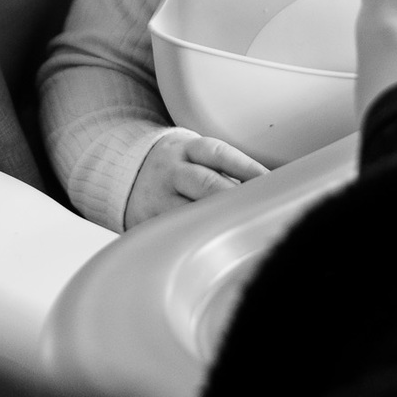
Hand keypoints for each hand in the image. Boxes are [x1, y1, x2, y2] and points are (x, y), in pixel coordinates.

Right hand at [124, 131, 266, 228]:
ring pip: (191, 212)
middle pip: (206, 184)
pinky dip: (198, 238)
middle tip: (260, 209)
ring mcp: (158, 198)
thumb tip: (268, 188)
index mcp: (186, 149)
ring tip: (244, 230)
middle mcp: (171, 171)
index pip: (219, 154)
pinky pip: (176, 232)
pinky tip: (219, 248)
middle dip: (235, 197)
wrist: (127, 174)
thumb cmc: (177, 167)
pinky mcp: (149, 222)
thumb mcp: (194, 155)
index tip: (270, 183)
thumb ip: (224, 168)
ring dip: (219, 221)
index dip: (247, 168)